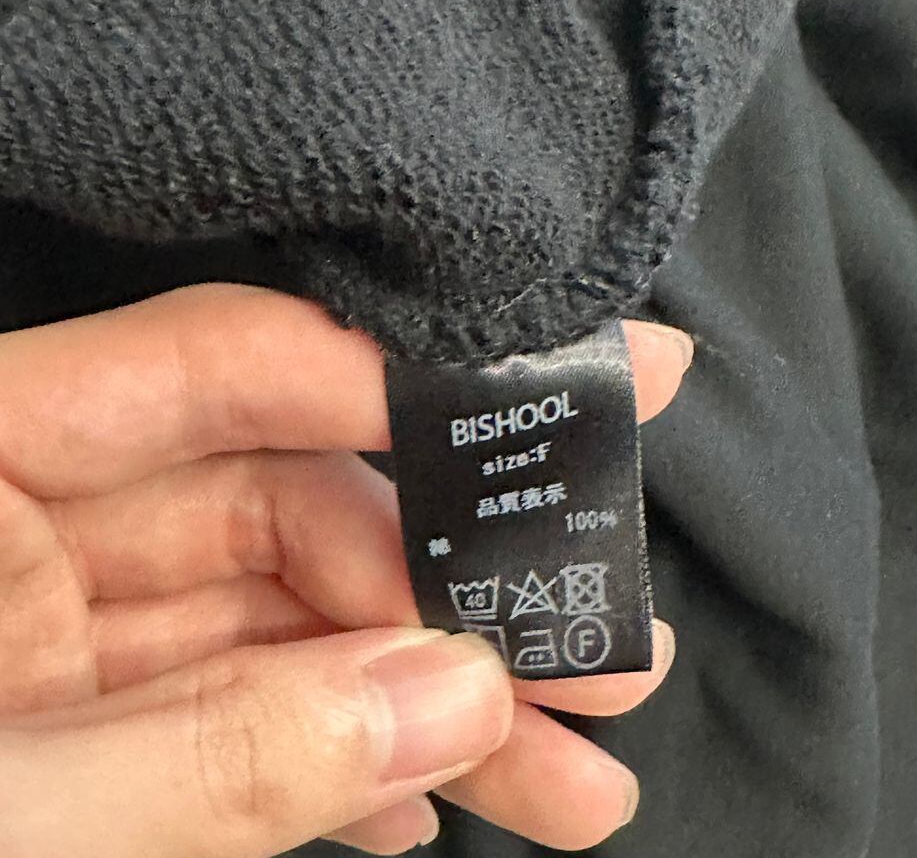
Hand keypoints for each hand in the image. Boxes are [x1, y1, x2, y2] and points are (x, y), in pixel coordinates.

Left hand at [0, 285, 690, 856]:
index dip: (406, 381)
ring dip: (439, 700)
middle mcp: (40, 519)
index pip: (236, 367)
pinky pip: (251, 704)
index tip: (557, 405)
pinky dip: (345, 759)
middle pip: (304, 506)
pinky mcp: (95, 713)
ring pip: (303, 620)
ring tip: (572, 774)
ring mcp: (76, 623)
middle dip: (461, 591)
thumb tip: (442, 700)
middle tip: (603, 647)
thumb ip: (214, 765)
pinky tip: (432, 807)